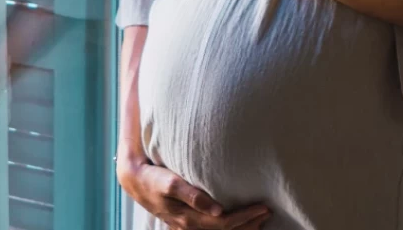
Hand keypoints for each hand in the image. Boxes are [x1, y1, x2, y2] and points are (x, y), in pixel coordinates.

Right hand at [117, 152, 271, 229]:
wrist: (135, 180)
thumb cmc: (153, 178)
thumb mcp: (169, 183)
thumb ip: (193, 195)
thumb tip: (218, 209)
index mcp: (189, 218)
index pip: (225, 223)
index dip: (245, 217)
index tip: (263, 207)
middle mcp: (190, 225)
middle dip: (249, 223)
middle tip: (267, 211)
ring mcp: (188, 225)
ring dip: (242, 227)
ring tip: (259, 218)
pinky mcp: (187, 220)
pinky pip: (213, 228)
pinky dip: (229, 226)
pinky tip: (236, 219)